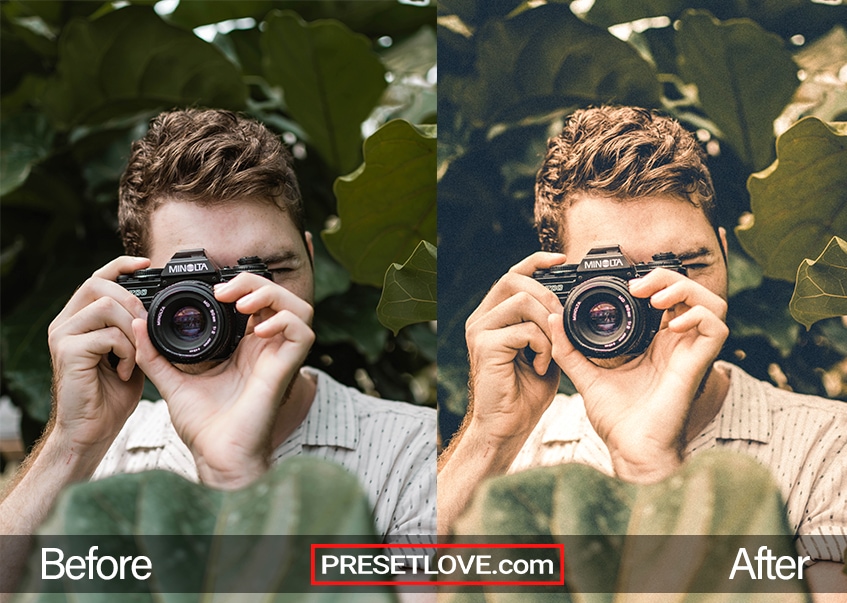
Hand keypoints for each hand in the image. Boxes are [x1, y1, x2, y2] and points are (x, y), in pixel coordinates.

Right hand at [47, 256, 149, 450]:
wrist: (92, 431)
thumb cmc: (111, 395)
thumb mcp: (130, 354)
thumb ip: (136, 330)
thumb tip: (156, 309)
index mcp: (80, 319)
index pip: (97, 278)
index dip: (121, 266)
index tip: (146, 265)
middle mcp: (66, 323)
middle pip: (98, 284)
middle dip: (132, 301)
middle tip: (146, 329)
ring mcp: (63, 336)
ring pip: (106, 307)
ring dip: (132, 330)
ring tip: (136, 357)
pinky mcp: (67, 352)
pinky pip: (107, 335)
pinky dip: (126, 352)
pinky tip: (126, 371)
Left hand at [133, 272, 314, 488]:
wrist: (216, 456)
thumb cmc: (204, 427)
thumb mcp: (173, 381)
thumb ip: (155, 354)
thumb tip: (136, 324)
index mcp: (246, 348)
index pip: (258, 302)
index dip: (243, 287)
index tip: (214, 291)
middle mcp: (266, 349)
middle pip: (280, 297)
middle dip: (256, 284)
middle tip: (225, 292)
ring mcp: (279, 358)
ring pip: (298, 308)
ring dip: (273, 296)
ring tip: (244, 304)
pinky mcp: (286, 369)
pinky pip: (302, 333)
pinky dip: (285, 322)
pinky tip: (259, 330)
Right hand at [464, 252, 567, 441]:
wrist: (506, 428)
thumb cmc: (525, 394)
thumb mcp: (545, 352)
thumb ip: (551, 328)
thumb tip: (570, 306)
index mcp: (494, 316)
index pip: (512, 275)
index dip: (536, 262)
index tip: (563, 261)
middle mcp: (481, 319)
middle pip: (514, 280)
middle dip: (547, 295)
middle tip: (562, 323)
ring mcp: (479, 331)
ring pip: (520, 301)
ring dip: (547, 324)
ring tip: (552, 352)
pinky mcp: (484, 346)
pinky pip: (523, 330)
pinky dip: (542, 347)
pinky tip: (542, 367)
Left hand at [551, 267, 728, 481]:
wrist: (631, 449)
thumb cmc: (617, 420)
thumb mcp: (586, 374)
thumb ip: (569, 348)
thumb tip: (553, 319)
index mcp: (656, 343)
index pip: (668, 297)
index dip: (655, 281)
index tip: (626, 285)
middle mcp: (677, 344)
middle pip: (691, 292)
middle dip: (668, 278)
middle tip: (638, 287)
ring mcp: (690, 353)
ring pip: (711, 303)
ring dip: (686, 291)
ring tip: (656, 299)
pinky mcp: (699, 365)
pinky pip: (716, 328)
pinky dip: (698, 316)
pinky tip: (671, 325)